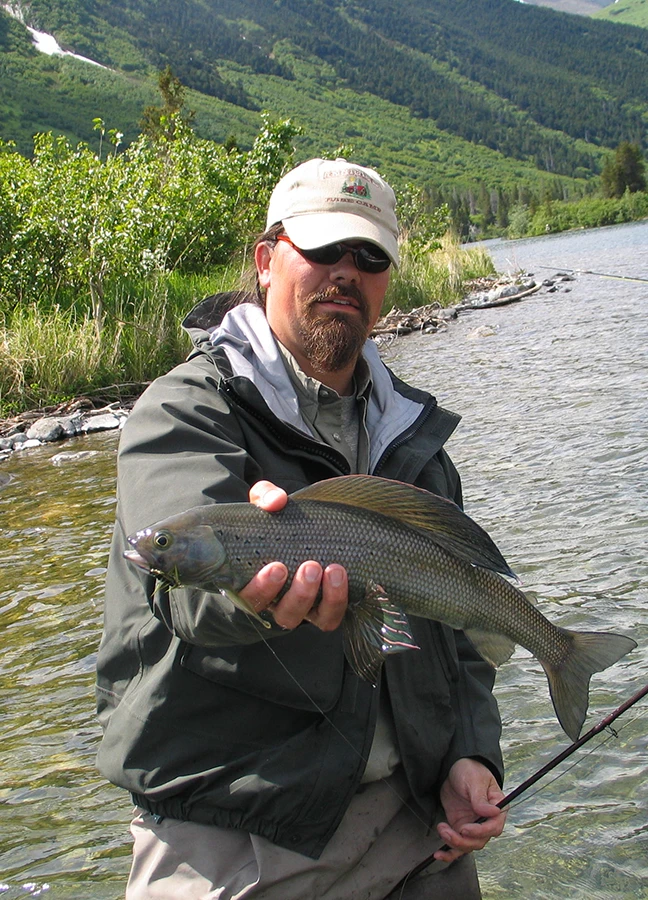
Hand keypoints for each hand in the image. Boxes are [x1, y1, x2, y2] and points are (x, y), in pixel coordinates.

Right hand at [238, 481, 348, 630]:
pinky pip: (333, 617)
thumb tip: (276, 501)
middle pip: (286, 614)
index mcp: (255, 583)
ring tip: (334, 569)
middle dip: (299, 593)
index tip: (277, 567)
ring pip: (314, 620)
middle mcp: (279, 603)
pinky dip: (340, 601)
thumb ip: (265, 497)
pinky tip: (345, 577)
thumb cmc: (278, 522)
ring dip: (326, 599)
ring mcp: (306, 609)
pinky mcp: (327, 608)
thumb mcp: (267, 505)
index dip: (262, 588)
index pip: (250, 598)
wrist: (305, 529)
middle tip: (310, 565)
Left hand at [435, 758, 506, 862]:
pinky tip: (439, 854)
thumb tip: (493, 812)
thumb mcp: (474, 780)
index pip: (494, 827)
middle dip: (463, 840)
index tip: (465, 828)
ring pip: (468, 845)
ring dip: (454, 843)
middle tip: (447, 831)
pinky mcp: (461, 827)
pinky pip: (458, 845)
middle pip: (480, 841)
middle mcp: (487, 821)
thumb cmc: (470, 770)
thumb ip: (480, 798)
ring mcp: (474, 825)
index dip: (480, 831)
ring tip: (441, 829)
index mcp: (497, 808)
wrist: (456, 768)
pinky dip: (449, 852)